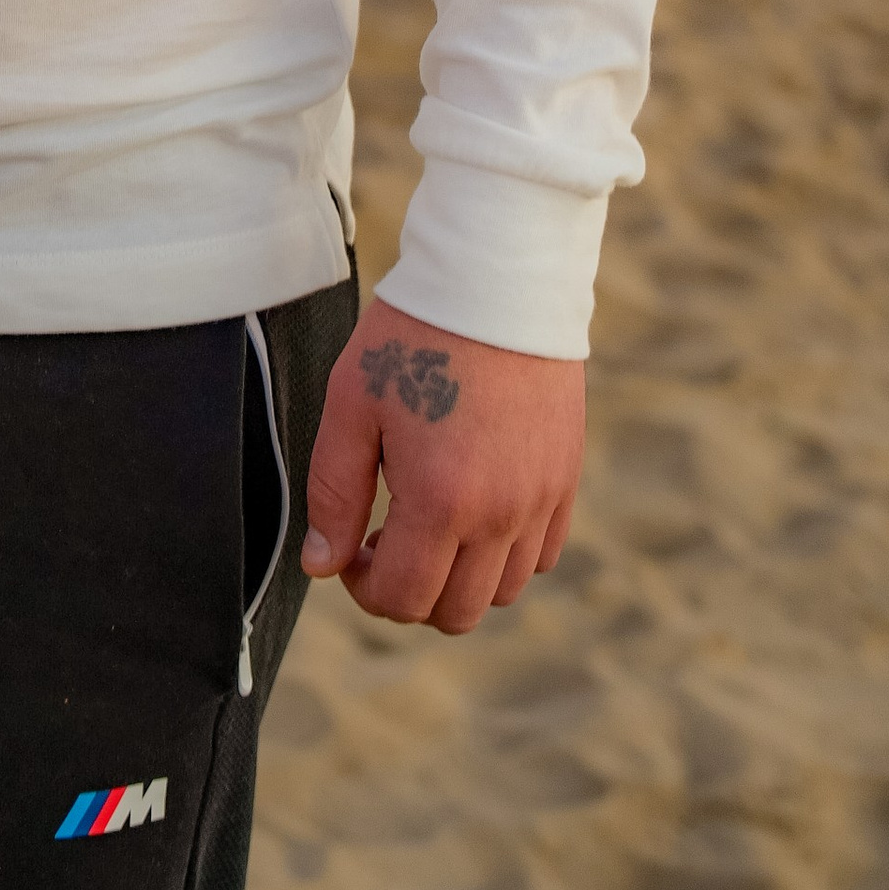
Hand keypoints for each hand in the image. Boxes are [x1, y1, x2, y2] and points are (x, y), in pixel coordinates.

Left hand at [300, 296, 583, 633]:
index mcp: (442, 500)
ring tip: (428, 519)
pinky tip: (474, 505)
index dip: (365, 588)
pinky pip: (542, 555)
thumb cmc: (414, 333)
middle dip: (410, 592)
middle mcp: (502, 514)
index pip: (404, 598)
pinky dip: (506, 554)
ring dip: (460, 578)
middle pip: (457, 613)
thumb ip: (334, 492)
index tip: (351, 547)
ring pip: (504, 592)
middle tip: (384, 536)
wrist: (497, 276)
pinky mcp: (565, 477)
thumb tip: (322, 565)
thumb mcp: (352, 404)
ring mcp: (542, 499)